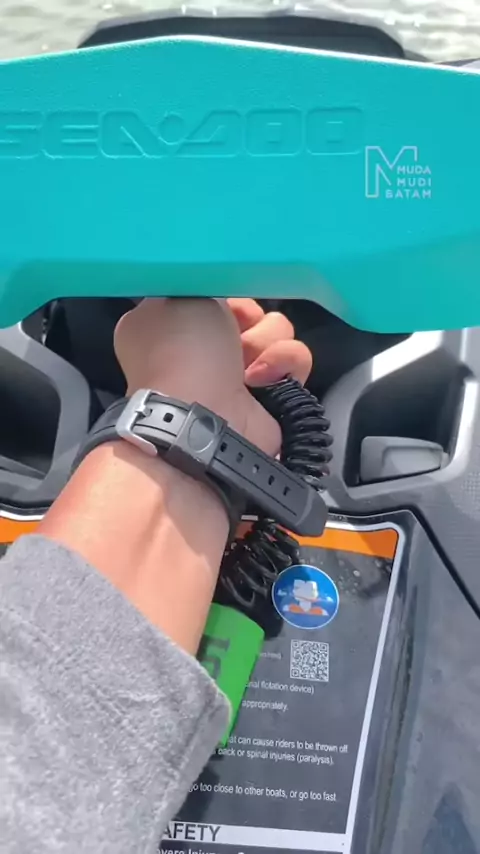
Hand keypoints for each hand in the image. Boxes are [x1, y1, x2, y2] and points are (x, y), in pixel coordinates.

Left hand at [114, 298, 311, 456]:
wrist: (202, 417)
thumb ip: (199, 281)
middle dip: (248, 315)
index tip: (220, 293)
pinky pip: (295, 361)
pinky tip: (263, 381)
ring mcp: (236, 376)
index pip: (208, 292)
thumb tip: (215, 290)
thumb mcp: (179, 295)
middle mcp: (200, 351)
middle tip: (236, 328)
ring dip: (266, 341)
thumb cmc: (181, 351)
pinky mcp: (271, 396)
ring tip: (248, 364)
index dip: (220, 288)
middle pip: (247, 308)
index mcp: (167, 325)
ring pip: (277, 331)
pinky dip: (284, 365)